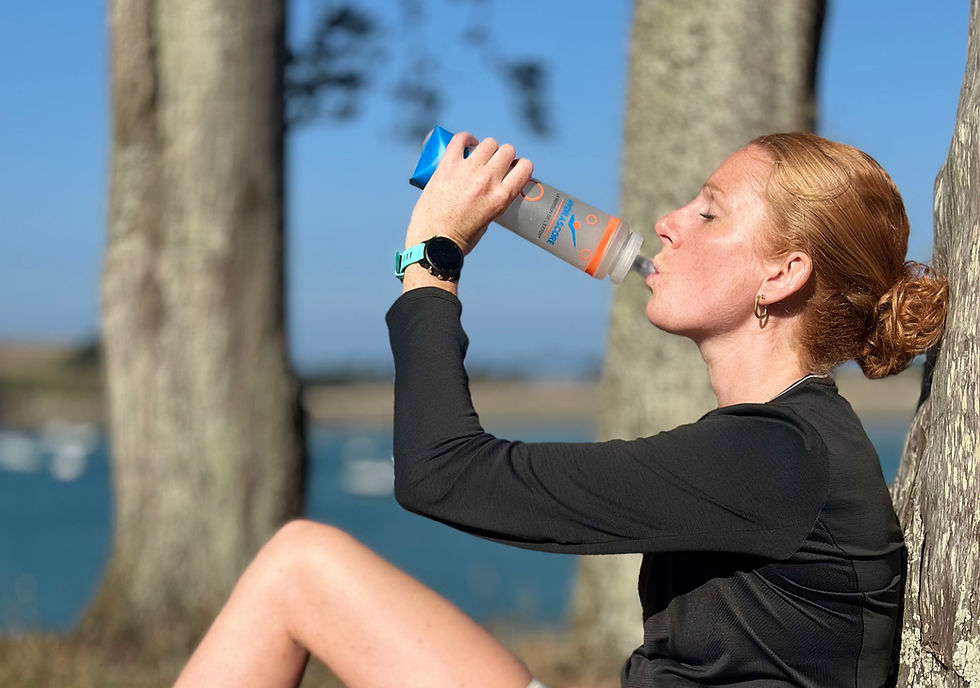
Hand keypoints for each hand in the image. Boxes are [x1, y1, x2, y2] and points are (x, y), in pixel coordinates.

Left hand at [404, 132, 533, 254]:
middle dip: (504, 156)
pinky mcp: (448, 165)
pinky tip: (467, 144)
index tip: (514, 168)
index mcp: (502, 197)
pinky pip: (460, 139)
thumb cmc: (460, 237)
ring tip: (480, 156)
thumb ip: (495, 199)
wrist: (433, 241)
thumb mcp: (490, 219)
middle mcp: (487, 180)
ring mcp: (467, 171)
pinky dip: (466, 139)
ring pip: (488, 143)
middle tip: (495, 164)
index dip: (521, 166)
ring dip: (487, 148)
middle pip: (507, 151)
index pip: (524, 167)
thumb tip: (495, 184)